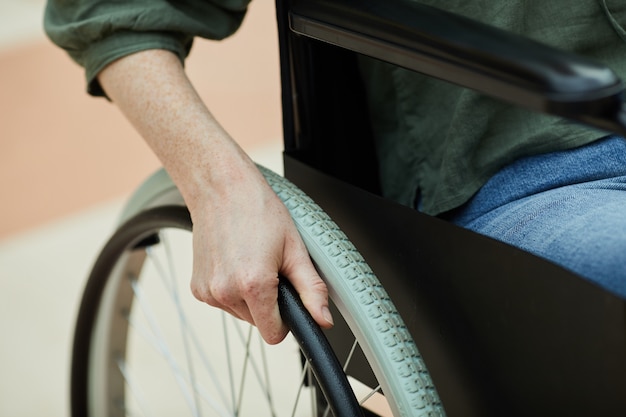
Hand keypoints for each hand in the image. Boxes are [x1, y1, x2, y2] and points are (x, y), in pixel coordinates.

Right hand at [97, 49, 330, 343]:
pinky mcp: (197, 288)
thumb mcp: (294, 248)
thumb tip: (323, 320)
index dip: (286, 319)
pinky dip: (231, 289)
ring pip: (241, 313)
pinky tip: (234, 262)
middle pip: (258, 322)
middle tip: (268, 266)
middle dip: (268, 302)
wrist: (220, 188)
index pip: (274, 335)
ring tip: (251, 259)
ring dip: (249, 296)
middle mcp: (226, 293)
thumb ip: (311, 289)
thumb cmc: (257, 210)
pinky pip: (223, 302)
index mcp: (253, 285)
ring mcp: (208, 292)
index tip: (287, 299)